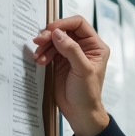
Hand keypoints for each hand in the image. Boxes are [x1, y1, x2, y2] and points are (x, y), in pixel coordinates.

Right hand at [32, 16, 109, 135]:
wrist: (80, 112)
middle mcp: (84, 47)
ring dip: (44, 45)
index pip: (79, 24)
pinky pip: (49, 50)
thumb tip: (57, 33)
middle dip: (50, 35)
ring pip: (54, 40)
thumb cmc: (87, 93)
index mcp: (96, 46)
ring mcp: (71, 54)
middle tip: (39, 41)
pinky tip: (39, 61)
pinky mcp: (61, 62)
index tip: (51, 29)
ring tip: (38, 56)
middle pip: (64, 30)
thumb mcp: (82, 70)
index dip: (64, 23)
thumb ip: (71, 50)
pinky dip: (43, 53)